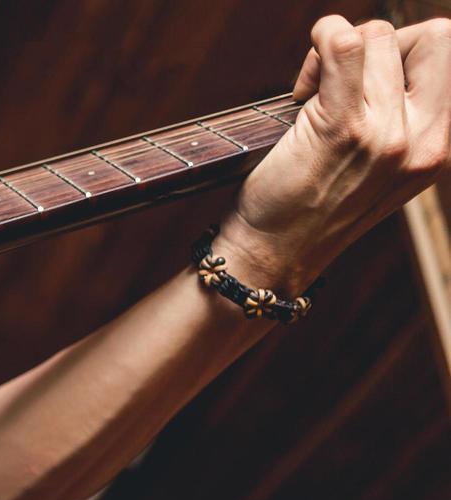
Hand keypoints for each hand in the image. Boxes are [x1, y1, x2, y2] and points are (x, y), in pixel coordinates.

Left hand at [219, 16, 450, 292]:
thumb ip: (395, 116)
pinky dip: (322, 39)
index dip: (403, 49)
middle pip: (435, 36)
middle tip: (337, 78)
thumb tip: (374, 48)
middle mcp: (424, 140)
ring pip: (380, 36)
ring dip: (336, 49)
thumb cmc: (309, 204)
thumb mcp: (377, 164)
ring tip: (309, 93)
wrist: (274, 254)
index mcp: (438, 145)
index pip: (448, 54)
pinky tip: (300, 85)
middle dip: (382, 39)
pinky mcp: (344, 130)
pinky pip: (346, 47)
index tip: (361, 81)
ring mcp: (388, 135)